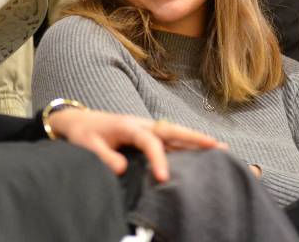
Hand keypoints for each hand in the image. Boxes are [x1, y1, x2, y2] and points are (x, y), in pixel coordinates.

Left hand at [48, 110, 225, 181]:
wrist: (79, 121)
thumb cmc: (84, 134)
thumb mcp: (87, 147)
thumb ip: (105, 157)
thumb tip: (123, 168)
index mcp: (128, 126)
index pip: (149, 141)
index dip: (158, 158)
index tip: (163, 178)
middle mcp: (141, 124)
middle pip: (172, 129)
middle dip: (194, 137)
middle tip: (217, 146)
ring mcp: (146, 127)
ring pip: (174, 132)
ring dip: (195, 139)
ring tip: (220, 148)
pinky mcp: (146, 133)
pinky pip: (169, 137)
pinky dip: (186, 142)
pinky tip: (200, 151)